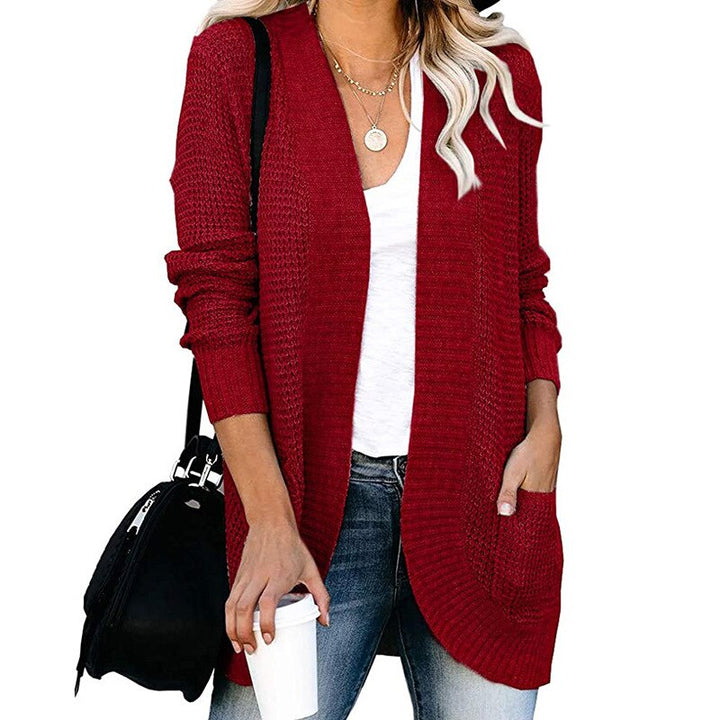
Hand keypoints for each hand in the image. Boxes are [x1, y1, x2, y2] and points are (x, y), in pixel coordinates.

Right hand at [225, 516, 330, 654]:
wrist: (271, 523)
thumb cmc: (291, 546)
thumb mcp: (310, 569)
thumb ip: (320, 595)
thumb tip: (325, 620)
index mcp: (279, 575)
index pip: (267, 602)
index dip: (267, 623)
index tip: (270, 639)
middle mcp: (259, 576)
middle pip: (244, 608)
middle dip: (244, 633)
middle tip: (252, 649)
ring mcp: (246, 576)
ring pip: (232, 606)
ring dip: (232, 629)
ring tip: (240, 646)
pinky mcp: (238, 576)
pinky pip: (229, 599)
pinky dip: (228, 618)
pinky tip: (234, 630)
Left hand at [496, 420, 560, 515]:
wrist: (544, 434)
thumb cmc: (528, 453)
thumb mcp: (513, 473)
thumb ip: (508, 493)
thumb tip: (504, 514)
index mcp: (536, 496)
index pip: (524, 515)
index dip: (512, 519)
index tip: (499, 521)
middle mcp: (543, 493)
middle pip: (527, 507)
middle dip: (514, 509)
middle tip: (498, 510)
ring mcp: (546, 484)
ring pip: (529, 496)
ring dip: (519, 497)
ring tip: (505, 499)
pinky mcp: (545, 476)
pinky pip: (533, 487)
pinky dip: (524, 489)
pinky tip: (518, 485)